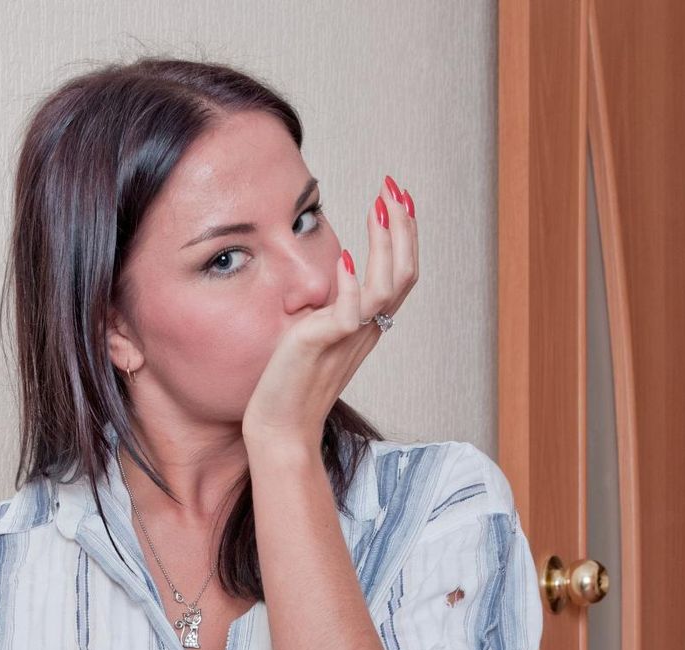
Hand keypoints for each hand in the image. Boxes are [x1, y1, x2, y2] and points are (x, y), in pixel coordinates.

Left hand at [241, 175, 417, 450]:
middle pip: (404, 274)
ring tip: (379, 206)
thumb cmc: (291, 384)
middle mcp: (366, 330)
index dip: (403, 235)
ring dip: (386, 243)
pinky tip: (347, 256)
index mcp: (367, 325)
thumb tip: (337, 269)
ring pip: (387, 287)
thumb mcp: (317, 333)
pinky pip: (350, 312)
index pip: (399, 274)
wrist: (280, 427)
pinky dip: (353, 284)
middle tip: (394, 187)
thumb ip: (331, 306)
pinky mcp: (324, 345)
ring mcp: (348, 337)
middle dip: (403, 226)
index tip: (395, 197)